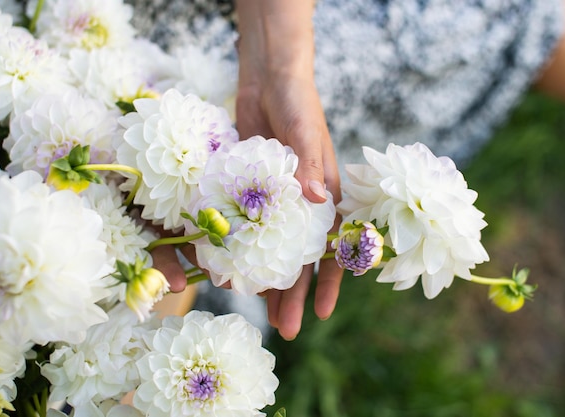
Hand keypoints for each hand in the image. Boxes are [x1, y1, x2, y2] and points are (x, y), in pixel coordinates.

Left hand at [235, 0, 342, 339]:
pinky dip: (244, 251)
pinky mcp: (254, 193)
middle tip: (283, 330)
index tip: (319, 314)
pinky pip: (250, 230)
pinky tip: (232, 271)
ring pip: (274, 251)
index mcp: (326, 195)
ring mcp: (278, 202)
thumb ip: (311, 167)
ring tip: (260, 313)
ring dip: (269, 281)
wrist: (268, 79)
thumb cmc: (295, 103)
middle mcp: (304, 205)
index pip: (332, 248)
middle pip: (300, 259)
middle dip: (293, 295)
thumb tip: (318, 200)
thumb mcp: (304, 134)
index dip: (327, 282)